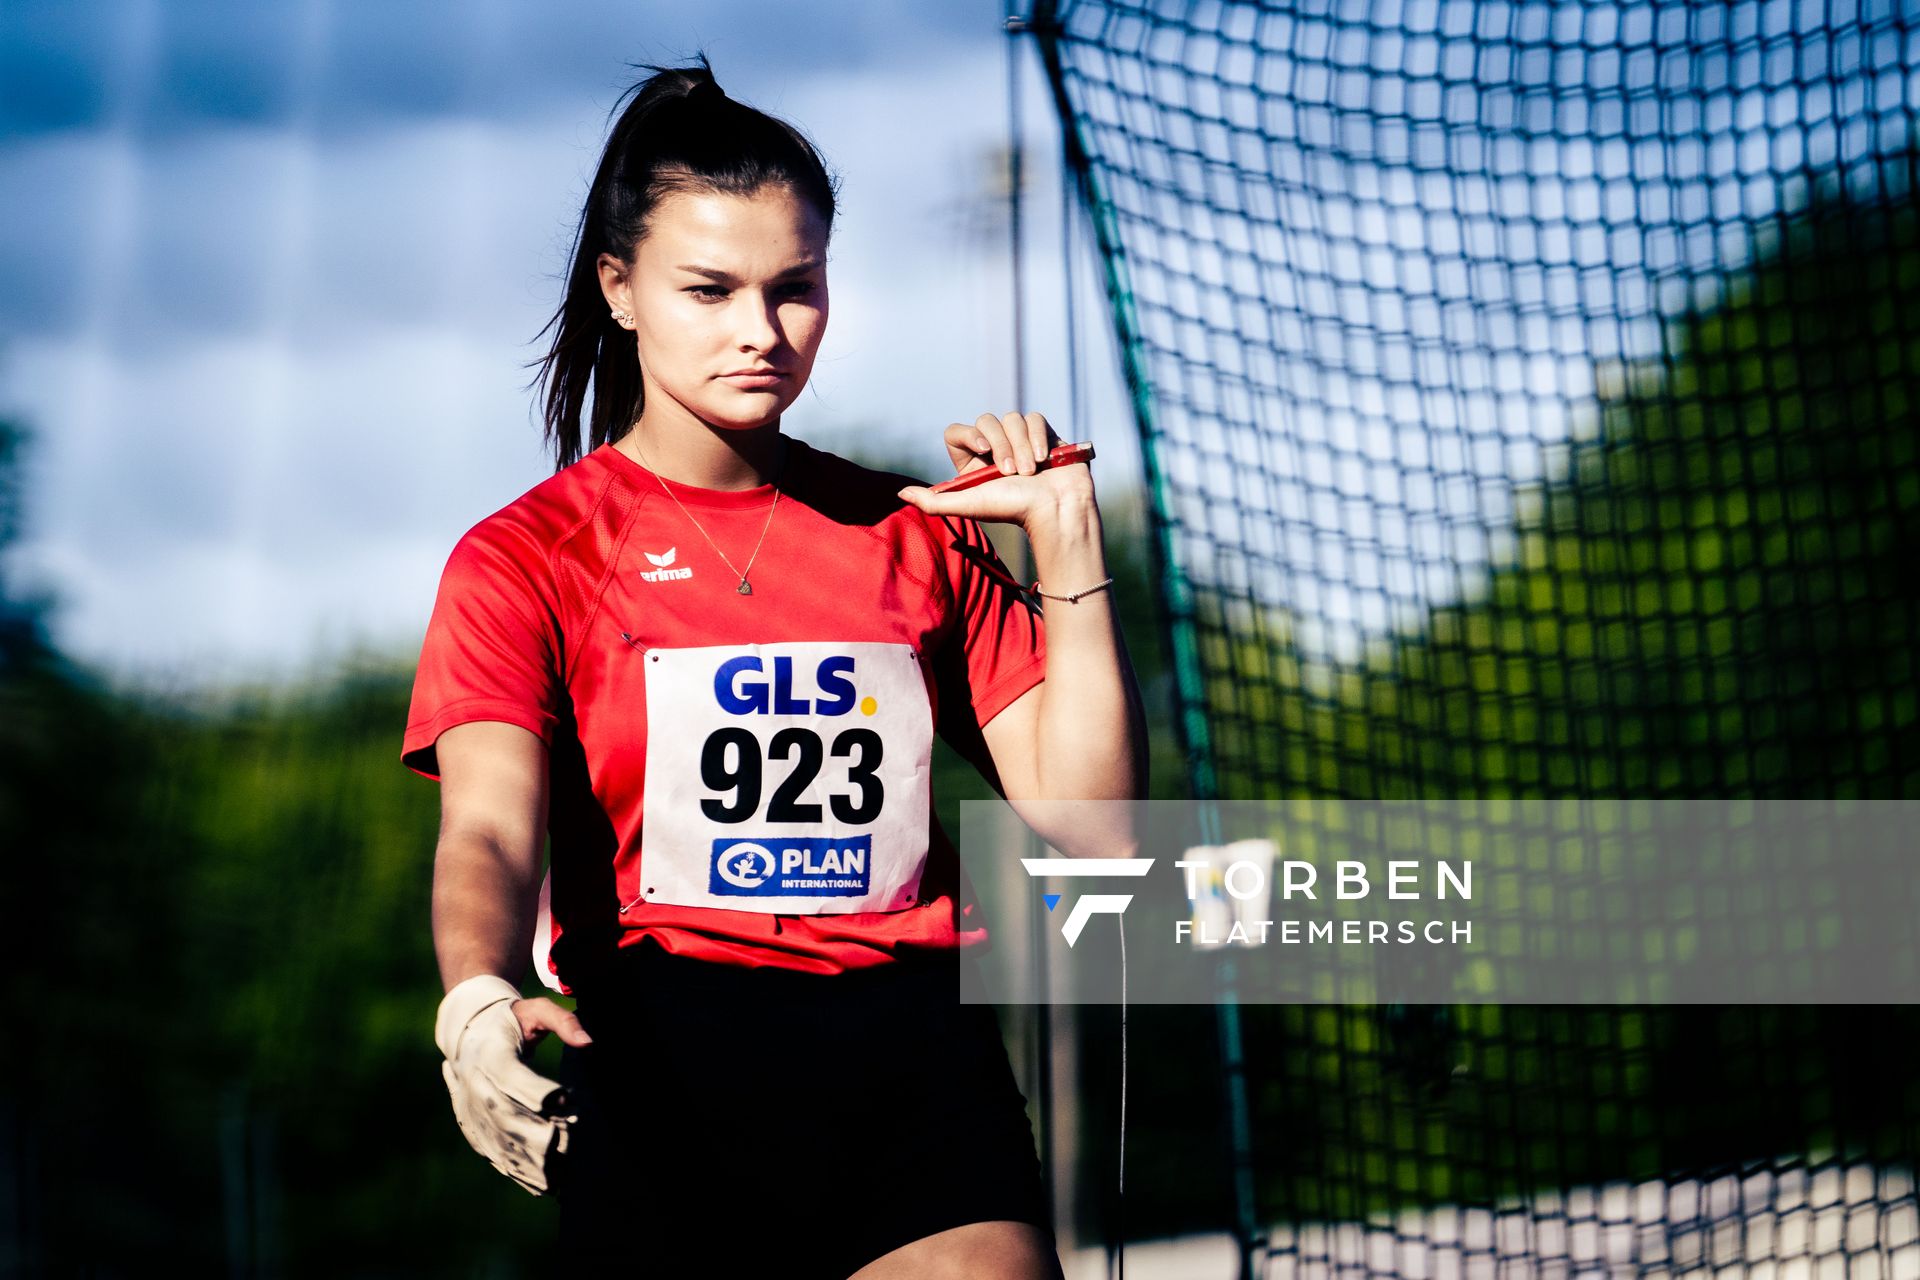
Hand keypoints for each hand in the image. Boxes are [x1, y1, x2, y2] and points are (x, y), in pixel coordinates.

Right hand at [434, 975, 594, 1195]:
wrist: (469, 1034)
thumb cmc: (512, 1021)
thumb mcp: (536, 1010)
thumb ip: (564, 1022)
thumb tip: (589, 1042)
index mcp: (492, 1057)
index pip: (513, 1078)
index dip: (538, 1093)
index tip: (566, 1101)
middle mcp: (478, 1086)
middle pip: (507, 1116)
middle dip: (537, 1136)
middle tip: (569, 1147)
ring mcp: (473, 1110)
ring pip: (500, 1141)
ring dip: (529, 1162)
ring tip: (561, 1178)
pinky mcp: (473, 1127)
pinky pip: (493, 1151)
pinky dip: (516, 1170)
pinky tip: (541, 1186)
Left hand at [896, 412, 1094, 529]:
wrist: (1056, 510)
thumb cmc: (1013, 510)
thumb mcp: (969, 506)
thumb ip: (933, 502)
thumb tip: (900, 492)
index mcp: (973, 462)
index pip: (956, 432)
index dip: (967, 435)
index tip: (982, 450)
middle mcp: (995, 448)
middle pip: (986, 420)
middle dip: (1000, 445)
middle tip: (1011, 472)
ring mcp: (1020, 439)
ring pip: (1012, 418)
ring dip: (1021, 445)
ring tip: (1030, 471)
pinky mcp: (1043, 433)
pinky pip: (1034, 417)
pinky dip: (1038, 436)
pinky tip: (1044, 458)